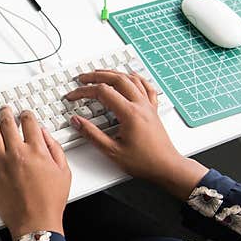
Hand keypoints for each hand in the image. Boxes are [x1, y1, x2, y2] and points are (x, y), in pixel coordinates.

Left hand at [0, 108, 70, 239]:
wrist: (36, 222)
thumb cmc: (50, 201)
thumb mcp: (64, 171)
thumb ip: (55, 149)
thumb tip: (45, 134)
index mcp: (37, 150)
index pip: (29, 122)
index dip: (26, 114)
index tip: (24, 113)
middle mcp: (17, 153)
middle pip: (7, 124)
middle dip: (5, 113)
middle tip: (4, 109)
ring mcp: (1, 163)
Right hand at [64, 70, 206, 198]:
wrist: (167, 167)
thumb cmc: (144, 162)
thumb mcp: (112, 151)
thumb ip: (91, 134)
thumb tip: (76, 121)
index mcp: (129, 114)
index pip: (102, 92)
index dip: (84, 91)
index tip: (73, 96)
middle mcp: (140, 105)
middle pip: (117, 79)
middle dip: (97, 76)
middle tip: (83, 78)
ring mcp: (148, 106)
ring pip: (131, 79)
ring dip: (114, 73)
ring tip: (101, 73)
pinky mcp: (152, 110)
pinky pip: (146, 87)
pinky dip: (136, 78)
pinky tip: (132, 76)